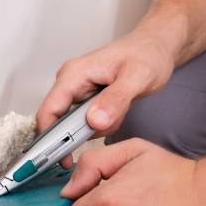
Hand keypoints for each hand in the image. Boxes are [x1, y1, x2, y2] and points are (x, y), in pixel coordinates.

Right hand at [34, 31, 176, 165]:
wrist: (157, 48)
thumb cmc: (148, 54)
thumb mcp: (137, 76)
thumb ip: (116, 99)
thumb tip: (94, 120)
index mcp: (74, 74)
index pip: (49, 110)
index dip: (49, 137)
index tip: (61, 158)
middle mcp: (70, 82)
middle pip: (58, 121)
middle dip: (82, 132)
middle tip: (108, 126)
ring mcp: (77, 91)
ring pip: (74, 125)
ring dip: (96, 128)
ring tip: (119, 112)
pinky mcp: (86, 99)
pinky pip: (86, 122)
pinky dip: (103, 124)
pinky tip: (118, 112)